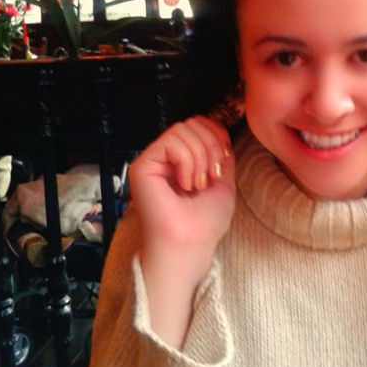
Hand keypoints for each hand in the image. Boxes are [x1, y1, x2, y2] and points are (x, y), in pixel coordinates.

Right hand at [129, 115, 235, 282]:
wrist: (191, 244)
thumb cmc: (205, 222)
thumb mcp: (224, 181)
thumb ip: (220, 154)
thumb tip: (219, 131)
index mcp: (183, 160)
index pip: (200, 124)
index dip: (216, 135)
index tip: (221, 164)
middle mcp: (166, 157)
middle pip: (192, 122)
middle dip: (210, 146)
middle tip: (208, 177)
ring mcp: (153, 160)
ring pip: (183, 129)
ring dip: (199, 157)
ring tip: (196, 184)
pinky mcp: (142, 166)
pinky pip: (172, 142)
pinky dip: (187, 161)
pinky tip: (185, 184)